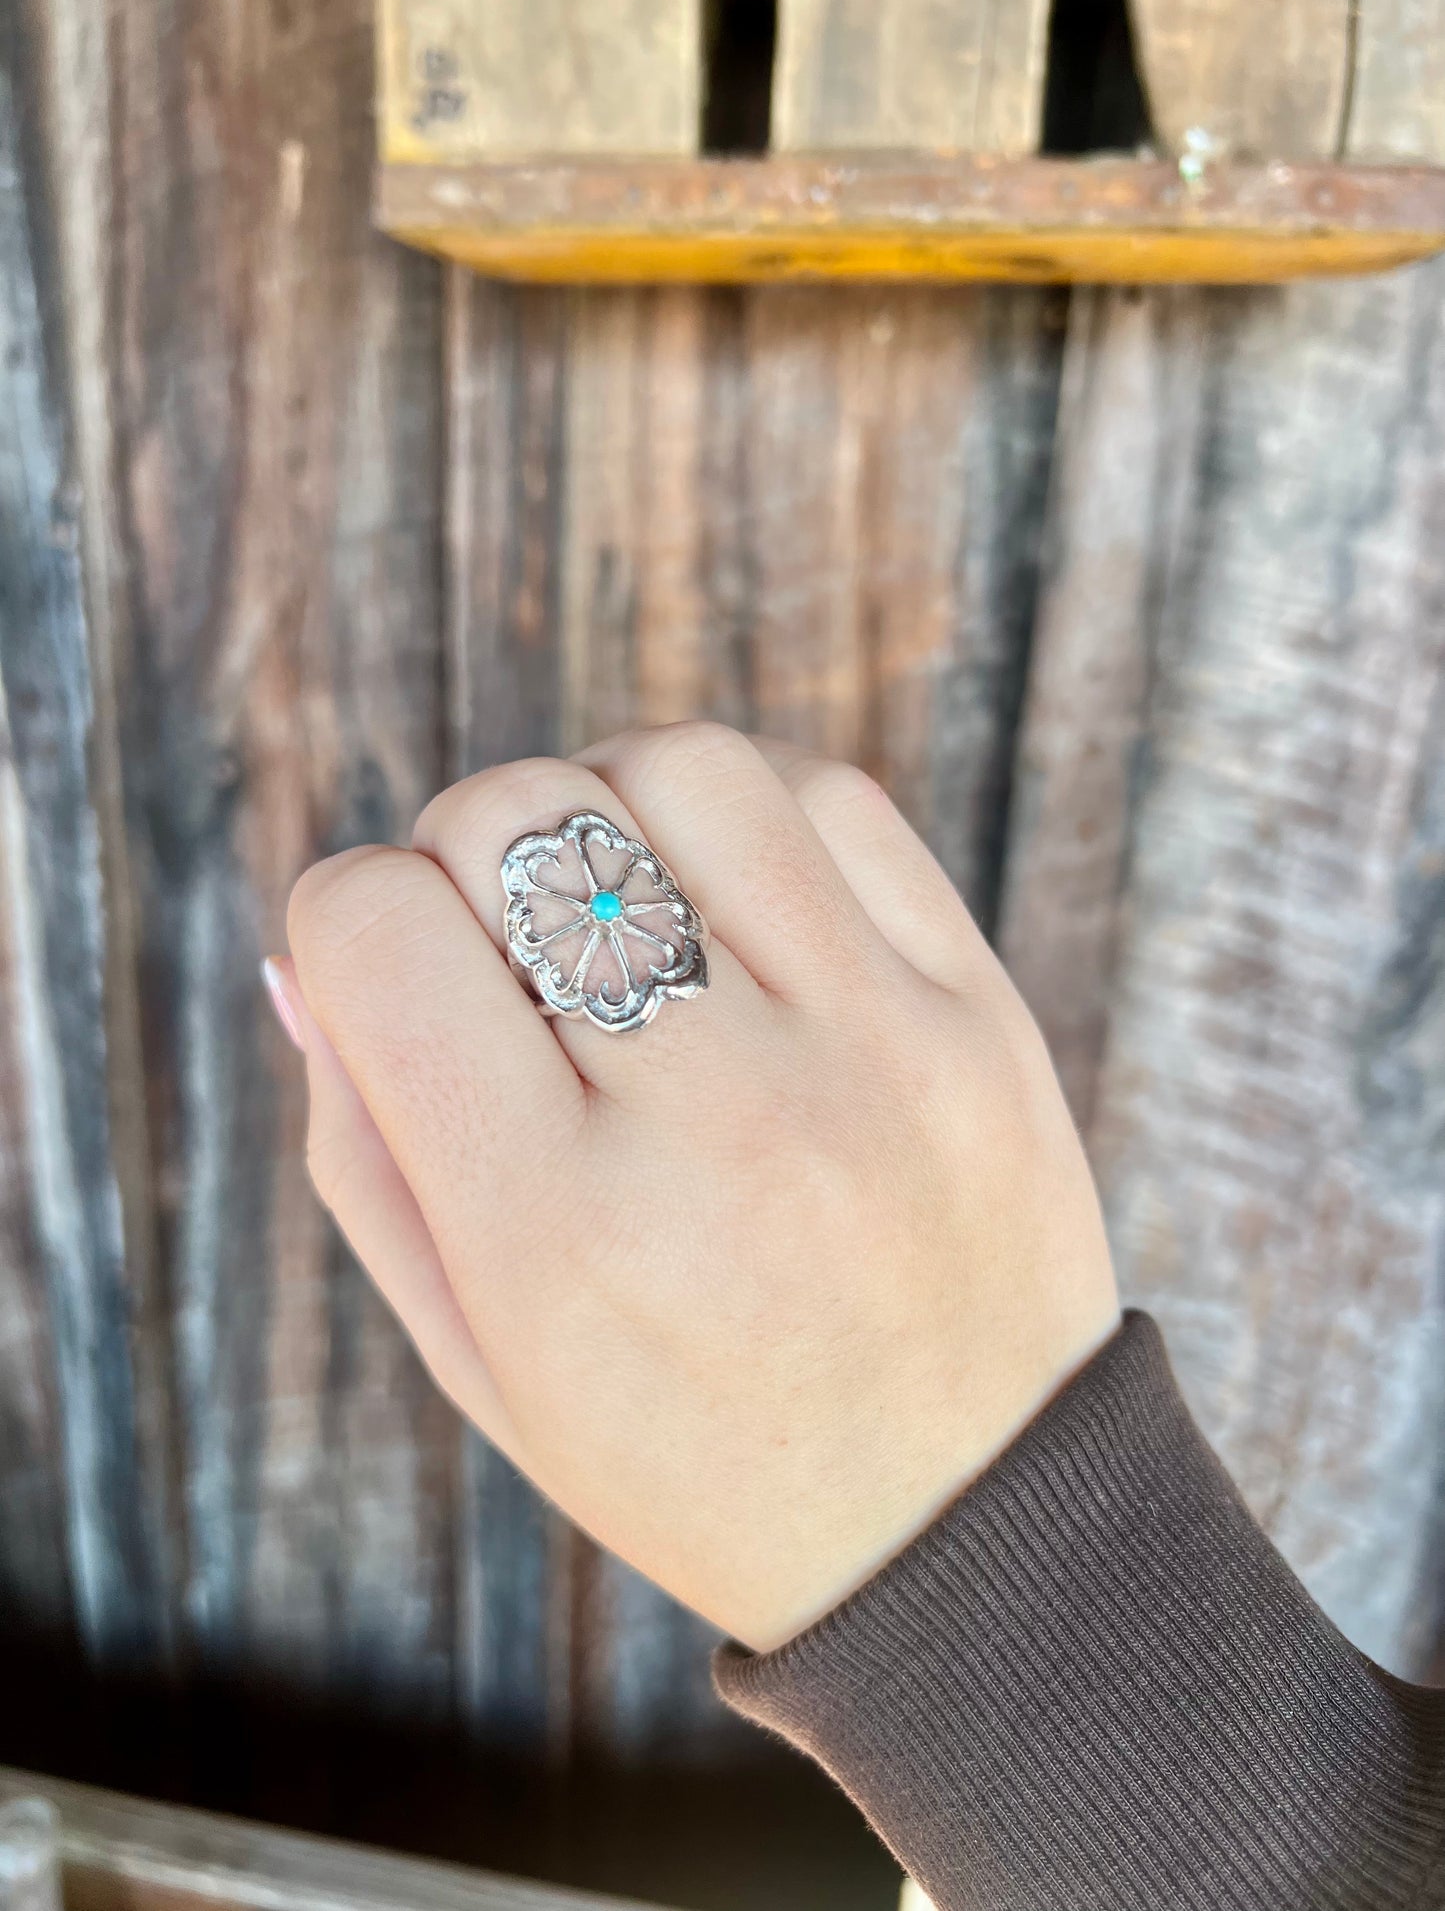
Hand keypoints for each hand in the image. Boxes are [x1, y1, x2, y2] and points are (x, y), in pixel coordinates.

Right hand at [274, 723, 1119, 1650]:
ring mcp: (868, 1050)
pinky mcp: (974, 1010)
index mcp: (556, 1235)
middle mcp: (715, 1122)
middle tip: (509, 952)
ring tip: (626, 911)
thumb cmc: (696, 1447)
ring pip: (673, 768)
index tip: (397, 972)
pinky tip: (736, 912)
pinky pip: (828, 797)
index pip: (376, 927)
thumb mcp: (487, 1360)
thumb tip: (312, 950)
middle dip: (464, 858)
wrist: (977, 1524)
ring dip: (608, 810)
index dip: (351, 919)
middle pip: (514, 823)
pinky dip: (748, 818)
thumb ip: (369, 1152)